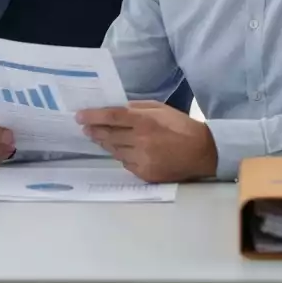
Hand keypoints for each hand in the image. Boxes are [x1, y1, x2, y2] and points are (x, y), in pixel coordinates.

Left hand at [77, 101, 217, 181]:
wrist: (202, 152)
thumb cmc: (180, 125)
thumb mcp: (159, 108)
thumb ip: (136, 108)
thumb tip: (115, 109)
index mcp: (144, 121)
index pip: (111, 118)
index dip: (93, 116)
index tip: (79, 116)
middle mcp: (141, 141)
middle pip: (109, 136)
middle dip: (94, 130)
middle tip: (85, 127)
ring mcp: (143, 160)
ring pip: (115, 151)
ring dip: (105, 143)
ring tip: (99, 137)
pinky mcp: (146, 174)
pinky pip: (126, 164)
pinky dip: (121, 156)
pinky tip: (121, 150)